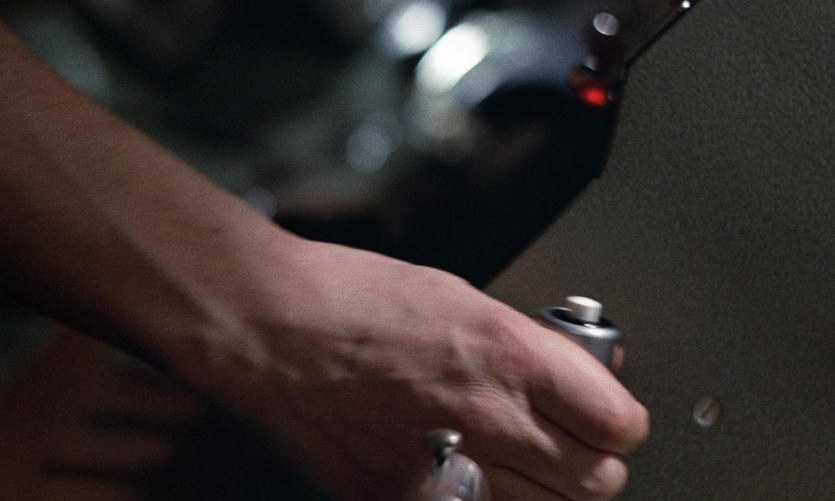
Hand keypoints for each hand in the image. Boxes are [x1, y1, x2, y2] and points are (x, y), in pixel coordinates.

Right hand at [188, 238, 649, 500]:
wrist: (276, 326)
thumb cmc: (356, 298)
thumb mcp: (461, 297)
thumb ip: (527, 346)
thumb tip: (574, 375)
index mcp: (510, 355)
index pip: (617, 421)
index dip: (621, 422)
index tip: (610, 420)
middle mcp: (488, 417)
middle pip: (596, 481)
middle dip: (593, 463)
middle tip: (574, 444)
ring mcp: (446, 468)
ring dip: (549, 493)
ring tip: (524, 464)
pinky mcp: (403, 500)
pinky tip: (470, 476)